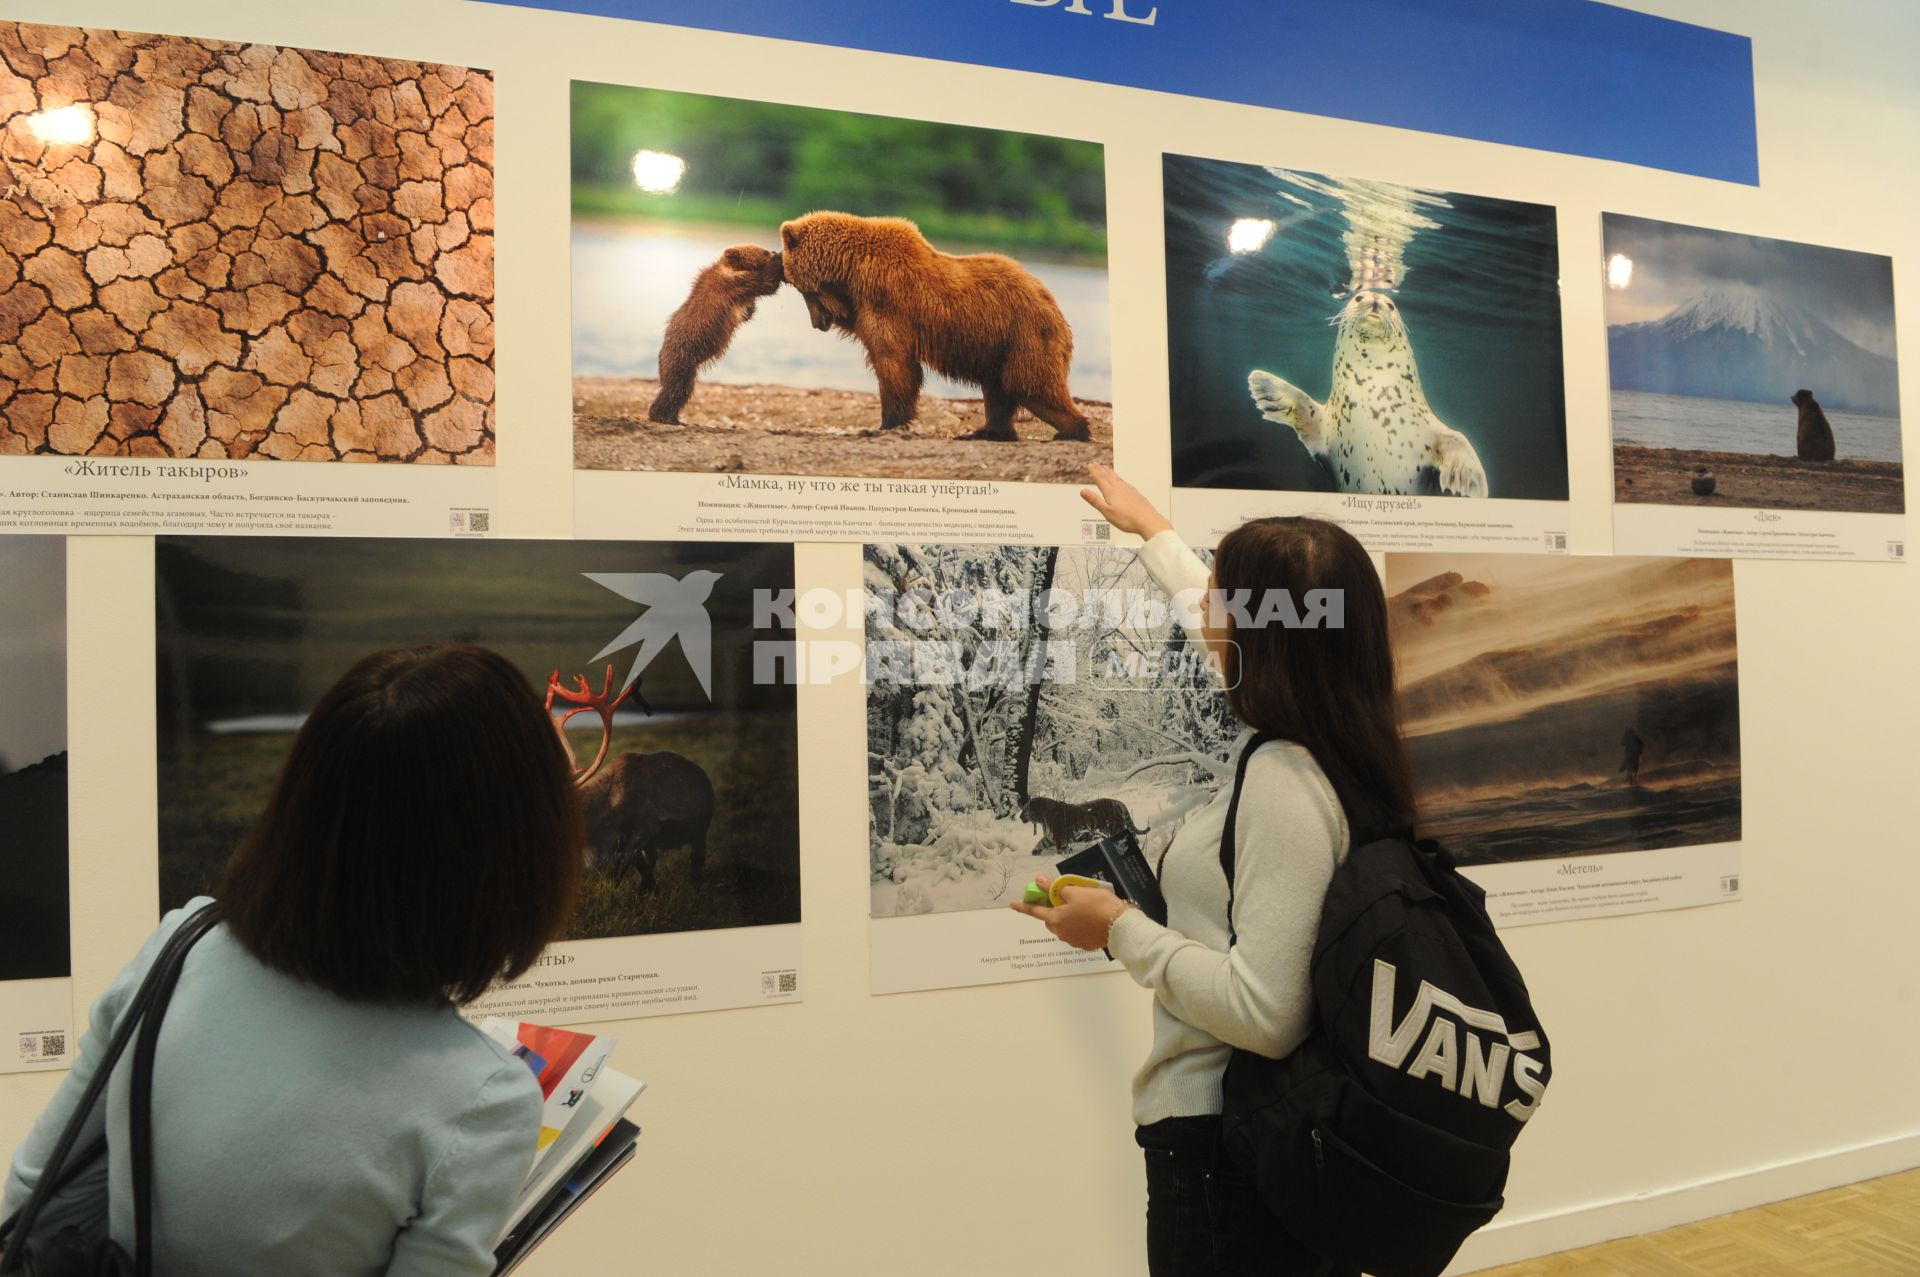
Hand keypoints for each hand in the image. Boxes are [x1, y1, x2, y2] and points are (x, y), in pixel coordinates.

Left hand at [1010, 874, 1130, 951]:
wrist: (1120, 926)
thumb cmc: (1097, 905)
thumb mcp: (1076, 891)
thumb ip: (1055, 887)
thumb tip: (1039, 881)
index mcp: (1055, 919)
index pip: (1035, 911)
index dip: (1024, 906)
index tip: (1012, 904)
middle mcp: (1061, 933)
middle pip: (1051, 919)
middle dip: (1053, 910)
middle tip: (1064, 899)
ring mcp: (1073, 941)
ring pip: (1064, 927)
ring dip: (1067, 918)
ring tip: (1082, 908)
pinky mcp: (1086, 944)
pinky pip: (1077, 932)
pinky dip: (1079, 925)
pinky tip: (1090, 918)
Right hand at [1080, 463, 1172, 540]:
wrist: (1147, 520)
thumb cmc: (1128, 519)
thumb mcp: (1107, 512)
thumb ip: (1095, 501)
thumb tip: (1083, 491)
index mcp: (1111, 492)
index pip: (1100, 479)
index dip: (1094, 471)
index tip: (1090, 465)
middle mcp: (1120, 488)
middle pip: (1108, 476)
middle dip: (1100, 470)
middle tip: (1095, 464)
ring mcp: (1128, 490)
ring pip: (1116, 478)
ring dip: (1109, 472)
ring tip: (1105, 468)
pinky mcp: (1135, 493)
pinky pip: (1124, 482)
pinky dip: (1119, 478)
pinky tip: (1120, 480)